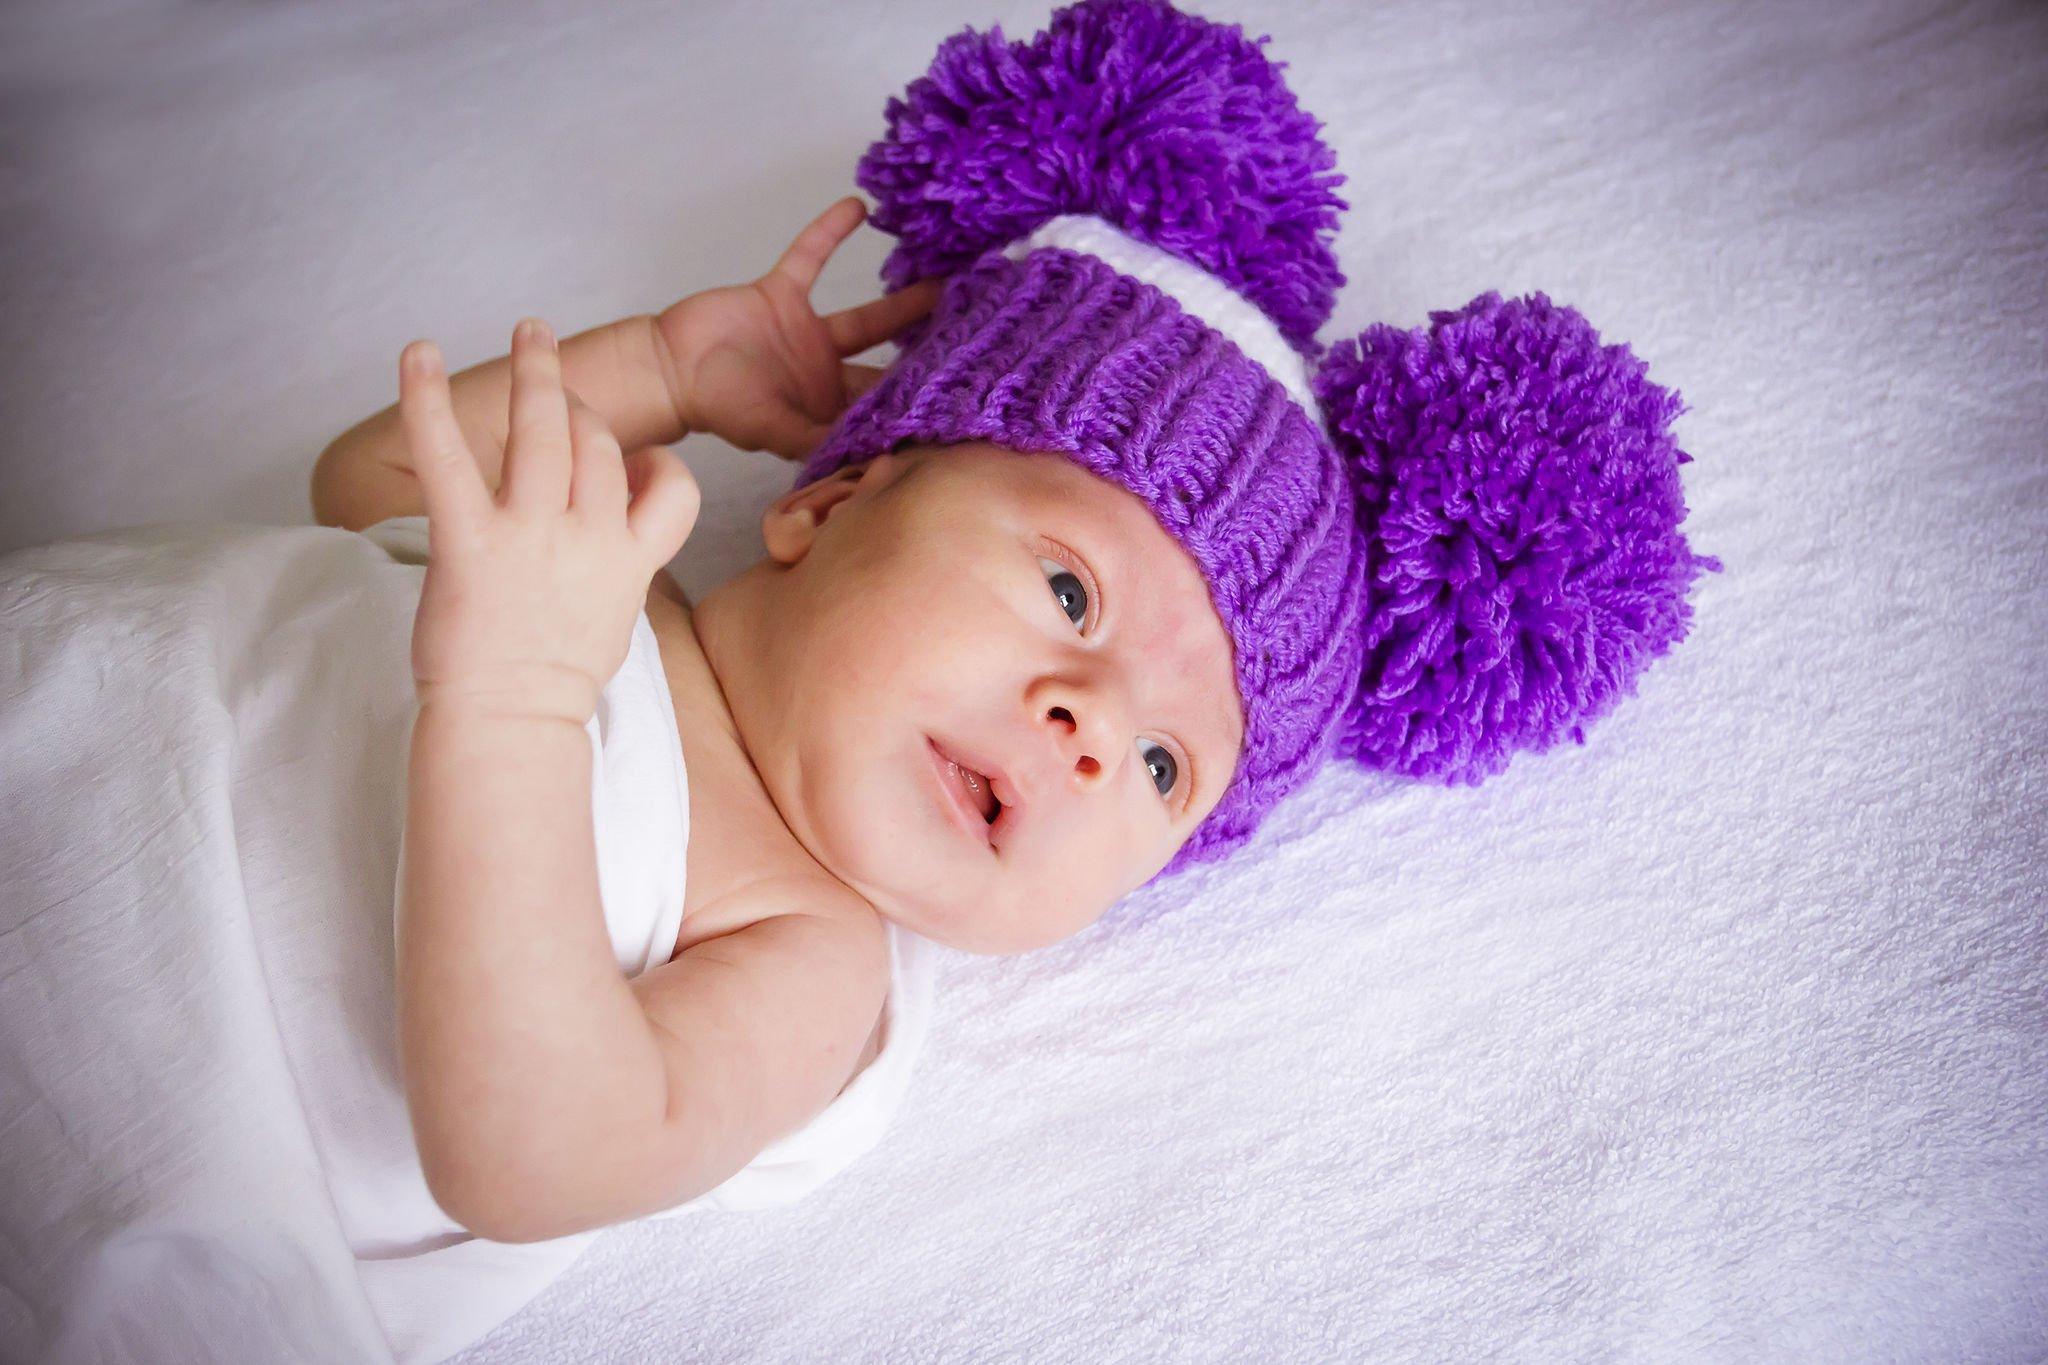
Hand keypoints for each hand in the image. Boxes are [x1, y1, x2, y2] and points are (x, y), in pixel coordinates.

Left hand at [398, 317, 700, 724]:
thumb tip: (618, 530)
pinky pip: (449, 456)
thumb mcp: (616, 619)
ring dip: (538, 369)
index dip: (655, 462)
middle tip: (558, 379)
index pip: (670, 484)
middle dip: (580, 403)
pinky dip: (428, 398)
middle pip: (600, 442)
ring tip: (531, 329)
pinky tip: (417, 353)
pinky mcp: (470, 542)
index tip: (633, 461)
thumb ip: (622, 564)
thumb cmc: (553, 681)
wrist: (511, 724)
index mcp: (630, 559)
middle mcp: (589, 537)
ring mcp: (532, 535)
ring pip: (546, 429)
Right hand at [654, 196, 943, 459]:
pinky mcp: (781, 295)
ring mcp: (808, 332)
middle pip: (890, 360)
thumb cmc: (720, 406)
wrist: (669, 368)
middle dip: (930, 351)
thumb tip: (865, 454)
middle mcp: (828, 371)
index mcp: (830, 407)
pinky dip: (831, 232)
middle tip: (979, 335)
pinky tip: (860, 208)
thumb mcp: (772, 429)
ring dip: (905, 299)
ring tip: (947, 280)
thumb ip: (815, 438)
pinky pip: (810, 256)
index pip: (886, 403)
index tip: (967, 390)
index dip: (922, 398)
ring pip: (869, 314)